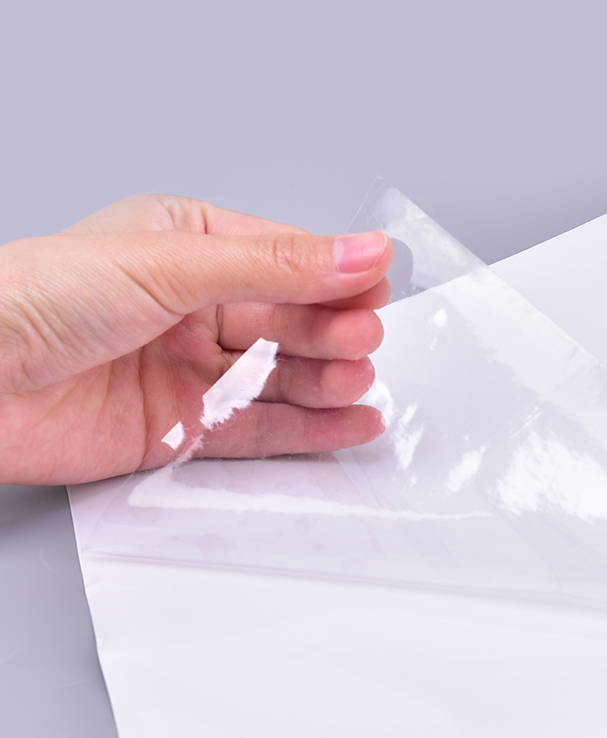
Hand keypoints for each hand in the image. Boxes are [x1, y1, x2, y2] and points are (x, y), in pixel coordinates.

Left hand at [0, 195, 392, 484]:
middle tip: (361, 340)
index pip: (283, 259)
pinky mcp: (185, 427)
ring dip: (327, 380)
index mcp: (187, 245)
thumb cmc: (35, 301)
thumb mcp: (170, 263)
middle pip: (288, 321)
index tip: (376, 288)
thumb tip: (358, 252)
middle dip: (330, 331)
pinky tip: (349, 419)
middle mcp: (193, 307)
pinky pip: (262, 428)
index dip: (333, 276)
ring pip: (281, 377)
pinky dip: (311, 428)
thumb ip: (275, 266)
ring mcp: (191, 370)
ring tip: (356, 382)